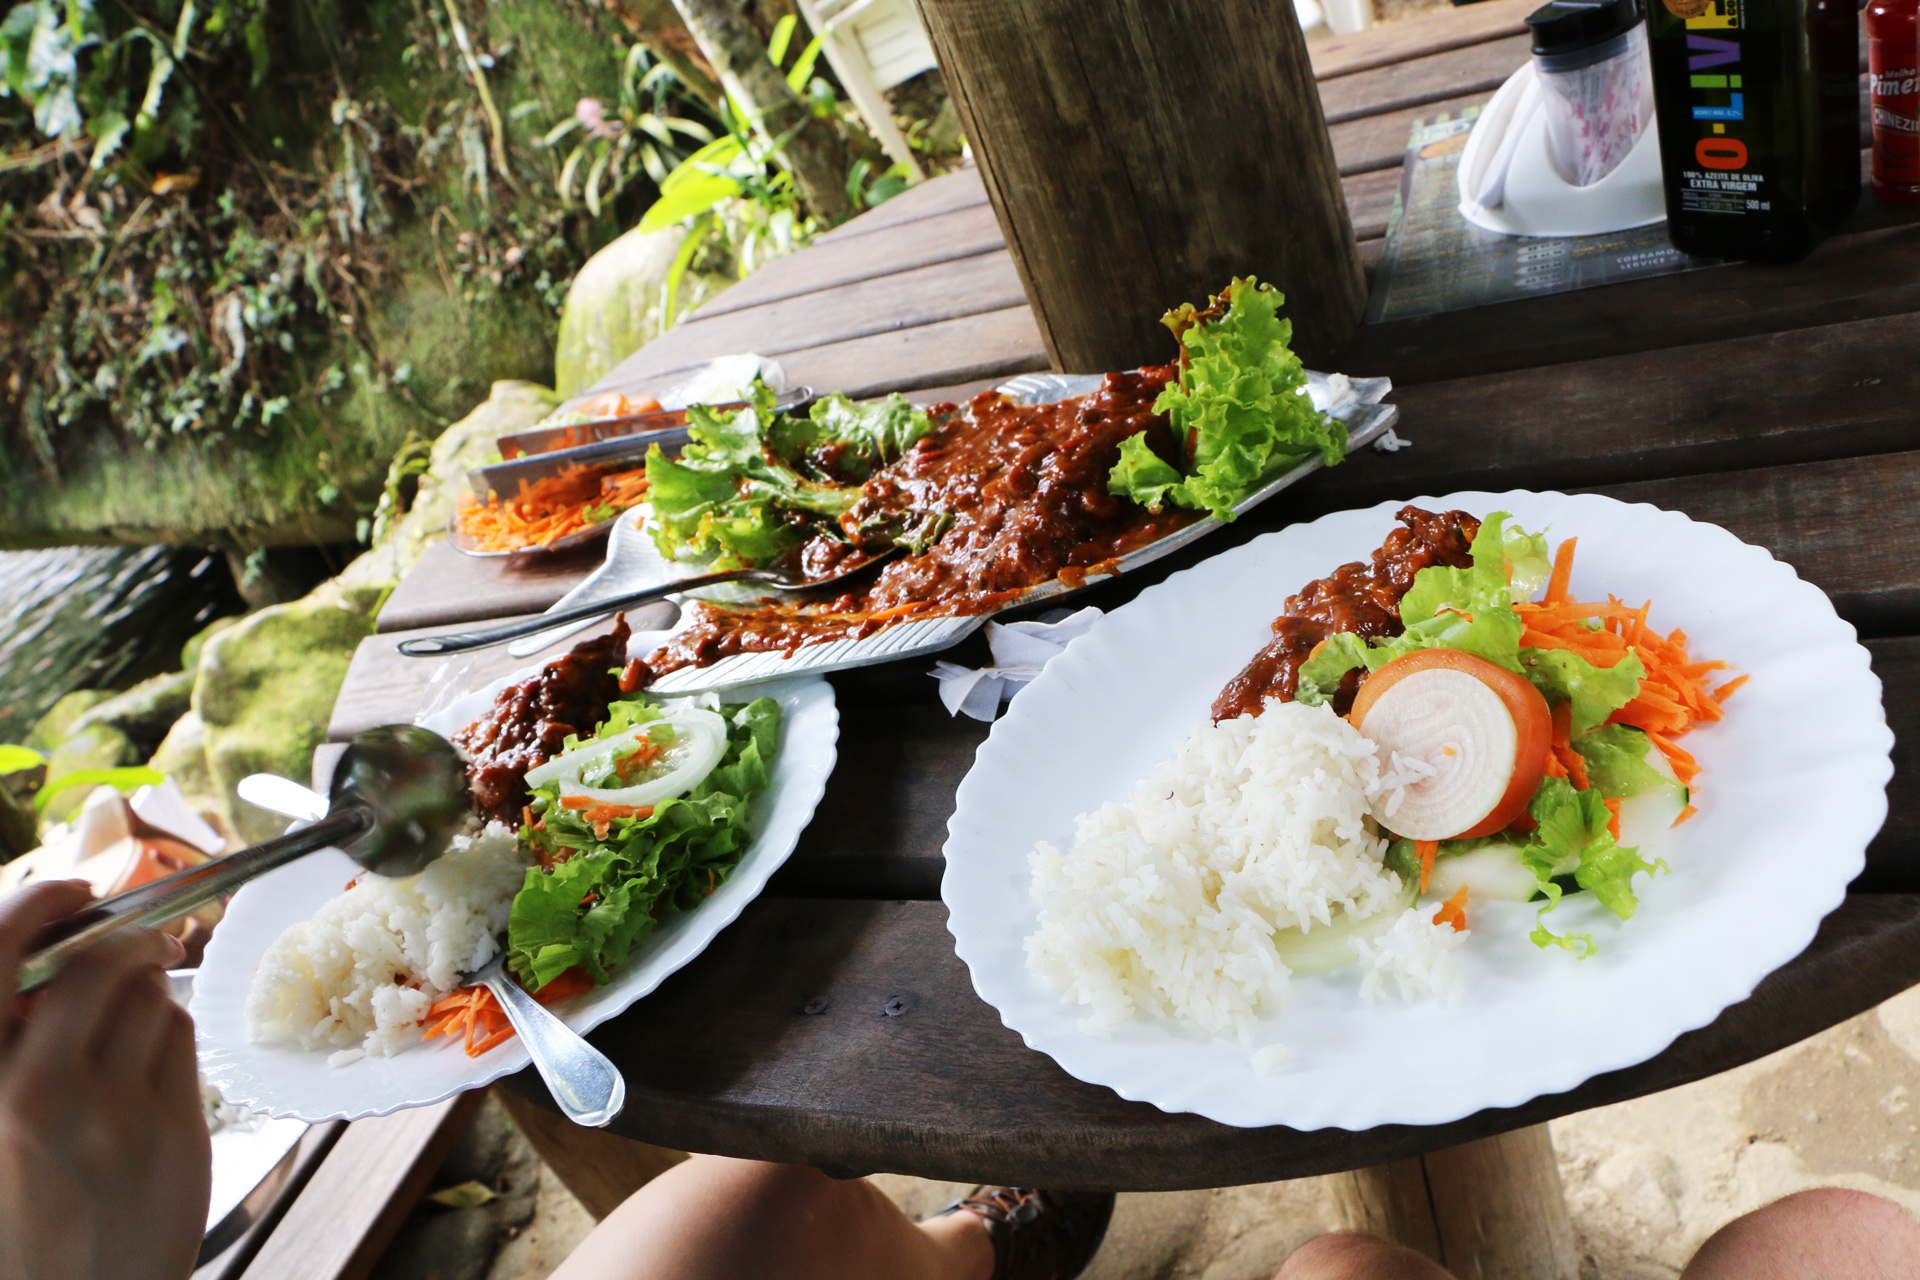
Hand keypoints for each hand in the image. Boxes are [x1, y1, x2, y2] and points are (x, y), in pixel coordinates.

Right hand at [0, 882, 209, 1279]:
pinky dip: (171, 1031)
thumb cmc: (19, 1222)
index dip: (35, 904)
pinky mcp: (171, 1132)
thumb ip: (5, 1047)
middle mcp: (28, 1096)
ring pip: (149, 996)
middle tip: (137, 940)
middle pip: (92, 966)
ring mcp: (107, 1115)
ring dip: (148, 990)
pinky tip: (154, 1061)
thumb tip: (36, 972)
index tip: (71, 888)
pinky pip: (181, 1037)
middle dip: (121, 941)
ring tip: (136, 1016)